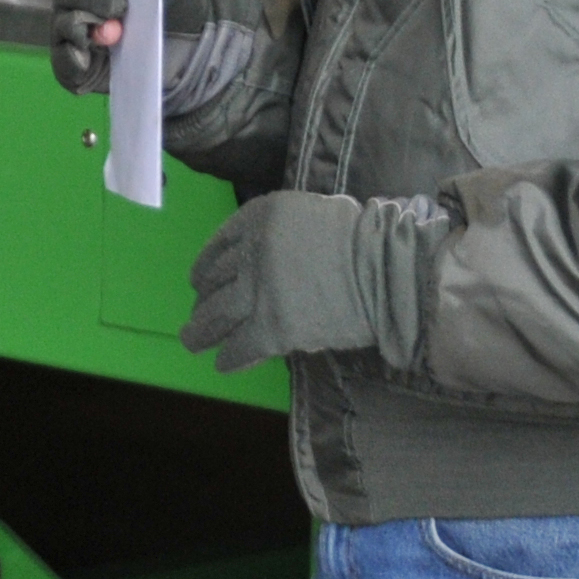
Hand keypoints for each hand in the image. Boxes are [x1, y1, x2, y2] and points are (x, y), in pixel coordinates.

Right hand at [54, 0, 256, 101]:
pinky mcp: (74, 63)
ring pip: (63, 22)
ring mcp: (72, 29)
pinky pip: (62, 60)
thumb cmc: (176, 10)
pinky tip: (87, 60)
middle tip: (121, 9)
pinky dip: (72, 59)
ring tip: (111, 36)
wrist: (188, 51)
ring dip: (83, 26)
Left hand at [179, 195, 383, 371]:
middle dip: (201, 302)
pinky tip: (223, 364)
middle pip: (213, 282)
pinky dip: (230, 357)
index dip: (204, 267)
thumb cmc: (360, 240)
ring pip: (216, 315)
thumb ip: (276, 234)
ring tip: (192, 341)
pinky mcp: (272, 326)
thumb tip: (256, 260)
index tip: (198, 281)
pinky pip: (240, 346)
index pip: (219, 245)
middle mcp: (251, 250)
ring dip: (201, 332)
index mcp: (259, 216)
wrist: (386, 269)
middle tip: (195, 316)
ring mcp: (259, 289)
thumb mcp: (307, 215)